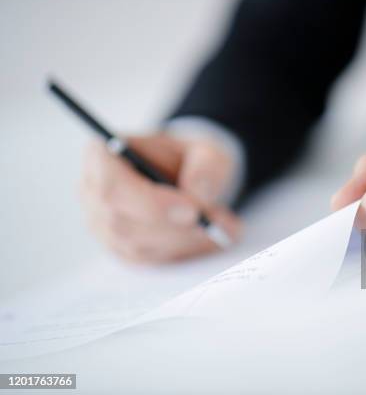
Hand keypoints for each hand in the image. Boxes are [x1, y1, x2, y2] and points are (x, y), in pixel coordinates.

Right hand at [80, 133, 241, 262]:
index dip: (150, 204)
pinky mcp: (121, 248)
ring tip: (227, 230)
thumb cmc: (192, 159)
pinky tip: (212, 240)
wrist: (190, 175)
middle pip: (123, 223)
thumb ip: (207, 166)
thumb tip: (198, 193)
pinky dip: (185, 253)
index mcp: (103, 156)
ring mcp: (103, 225)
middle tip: (222, 225)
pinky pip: (150, 260)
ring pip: (139, 246)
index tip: (192, 210)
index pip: (112, 188)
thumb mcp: (208, 151)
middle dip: (176, 228)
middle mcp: (93, 192)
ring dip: (186, 242)